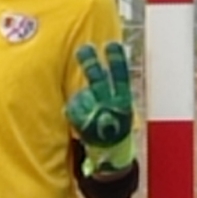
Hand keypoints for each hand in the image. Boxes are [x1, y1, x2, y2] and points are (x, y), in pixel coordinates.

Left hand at [68, 40, 136, 173]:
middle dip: (91, 65)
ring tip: (85, 97)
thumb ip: (114, 89)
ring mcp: (97, 115)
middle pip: (99, 81)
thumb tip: (107, 69)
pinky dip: (73, 108)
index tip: (111, 45)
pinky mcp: (83, 124)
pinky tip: (80, 114)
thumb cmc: (116, 124)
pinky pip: (72, 109)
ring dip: (81, 95)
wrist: (112, 152)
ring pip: (84, 94)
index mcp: (124, 100)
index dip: (116, 61)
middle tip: (83, 48)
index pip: (121, 77)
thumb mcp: (121, 106)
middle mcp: (111, 105)